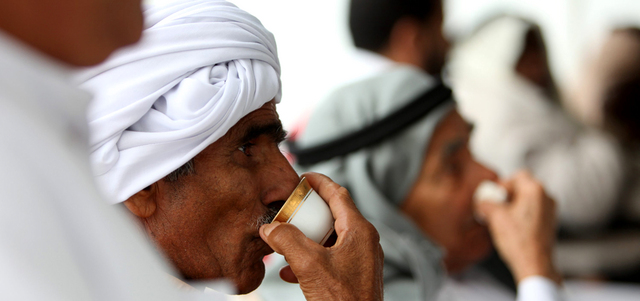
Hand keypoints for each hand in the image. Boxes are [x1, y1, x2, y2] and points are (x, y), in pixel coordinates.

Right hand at [260, 172, 383, 300]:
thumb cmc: (343, 300)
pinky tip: (289, 272)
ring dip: (306, 238)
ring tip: (285, 242)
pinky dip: (311, 259)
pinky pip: (331, 258)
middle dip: (308, 213)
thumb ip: (288, 240)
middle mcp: (364, 242)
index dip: (319, 182)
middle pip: (334, 215)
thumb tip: (270, 228)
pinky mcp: (355, 276)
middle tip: (290, 210)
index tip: (303, 177)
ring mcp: (361, 260)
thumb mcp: (309, 265)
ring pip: (330, 239)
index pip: (339, 194)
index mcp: (359, 231)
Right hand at [475, 171, 561, 283]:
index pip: (517, 176)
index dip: (503, 184)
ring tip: (501, 218)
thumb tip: (481, 200)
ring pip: (528, 199)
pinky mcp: (549, 222)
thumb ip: (486, 202)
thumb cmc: (519, 241)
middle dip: (507, 195)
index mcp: (535, 190)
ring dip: (513, 205)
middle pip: (523, 186)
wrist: (534, 264)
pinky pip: (533, 210)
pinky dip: (521, 214)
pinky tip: (511, 226)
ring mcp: (550, 210)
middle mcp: (546, 197)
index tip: (494, 195)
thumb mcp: (495, 216)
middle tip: (495, 206)